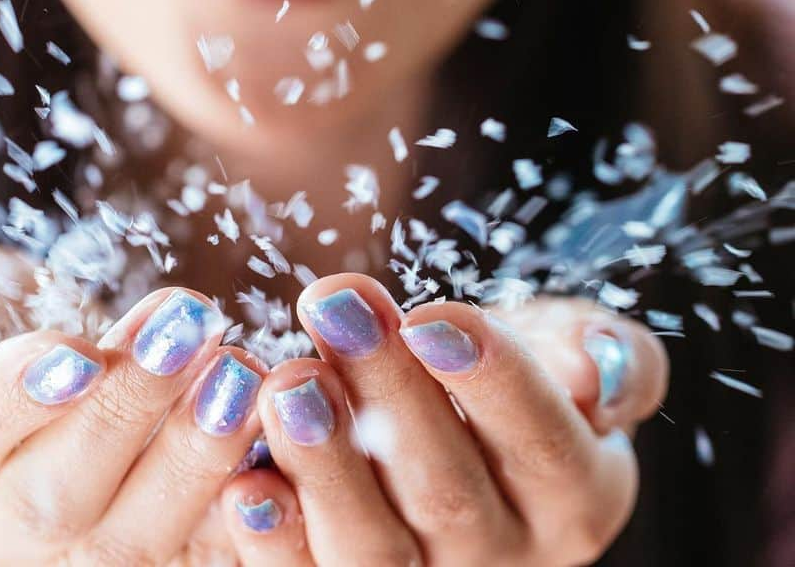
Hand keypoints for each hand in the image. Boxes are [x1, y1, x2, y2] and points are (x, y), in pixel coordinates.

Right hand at [0, 237, 264, 565]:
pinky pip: (204, 550)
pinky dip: (249, 504)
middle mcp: (7, 518)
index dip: (13, 394)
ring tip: (242, 372)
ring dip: (197, 453)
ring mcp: (87, 548)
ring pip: (137, 535)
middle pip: (56, 493)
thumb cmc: (12, 327)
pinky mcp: (163, 554)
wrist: (67, 394)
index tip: (79, 350)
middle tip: (191, 327)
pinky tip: (283, 438)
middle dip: (129, 408)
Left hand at [217, 275, 667, 565]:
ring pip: (375, 549)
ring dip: (325, 464)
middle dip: (387, 391)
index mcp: (576, 492)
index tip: (431, 316)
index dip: (491, 379)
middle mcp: (504, 556)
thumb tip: (597, 366)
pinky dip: (275, 540)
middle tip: (336, 306)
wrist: (453, 420)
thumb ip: (605, 355)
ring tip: (286, 382)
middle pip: (448, 488)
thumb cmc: (507, 369)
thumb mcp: (564, 347)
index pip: (544, 441)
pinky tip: (244, 484)